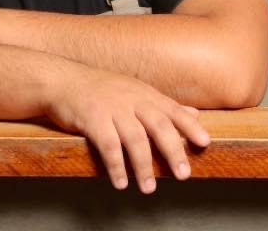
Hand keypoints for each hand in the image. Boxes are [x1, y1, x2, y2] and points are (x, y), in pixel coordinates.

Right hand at [45, 64, 209, 193]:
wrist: (62, 80)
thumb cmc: (100, 88)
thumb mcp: (134, 90)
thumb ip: (163, 104)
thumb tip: (195, 114)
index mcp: (143, 93)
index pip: (171, 109)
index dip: (189, 126)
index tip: (204, 143)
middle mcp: (130, 98)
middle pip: (158, 125)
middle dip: (172, 150)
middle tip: (182, 174)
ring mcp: (111, 107)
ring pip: (134, 138)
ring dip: (143, 166)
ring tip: (149, 187)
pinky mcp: (92, 118)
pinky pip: (108, 145)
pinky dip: (116, 165)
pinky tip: (121, 181)